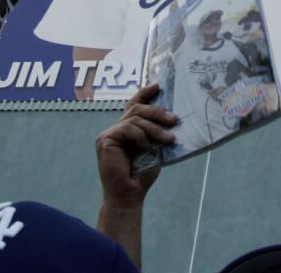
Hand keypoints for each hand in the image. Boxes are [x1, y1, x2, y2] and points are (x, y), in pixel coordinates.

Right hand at [95, 83, 177, 207]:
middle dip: (157, 111)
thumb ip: (156, 133)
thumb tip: (174, 118)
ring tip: (170, 139)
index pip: (132, 105)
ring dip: (155, 128)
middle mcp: (115, 129)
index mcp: (126, 129)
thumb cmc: (142, 175)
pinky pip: (128, 129)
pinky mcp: (105, 140)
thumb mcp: (154, 149)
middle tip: (175, 119)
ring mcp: (108, 134)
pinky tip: (146, 148)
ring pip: (135, 118)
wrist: (129, 195)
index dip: (144, 93)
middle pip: (136, 108)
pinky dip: (141, 137)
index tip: (158, 86)